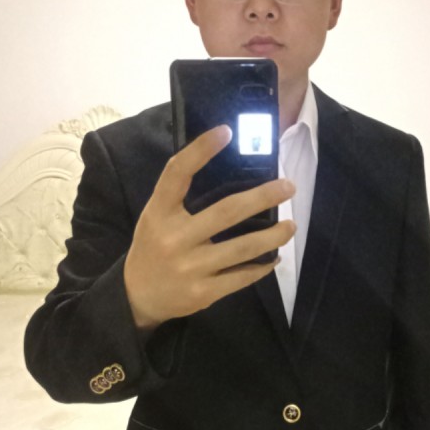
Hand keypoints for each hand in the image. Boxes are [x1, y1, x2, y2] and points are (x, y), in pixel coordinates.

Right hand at [123, 125, 295, 329]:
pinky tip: (274, 257)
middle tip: (288, 187)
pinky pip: (242, 276)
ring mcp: (189, 267)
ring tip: (291, 225)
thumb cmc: (154, 246)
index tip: (226, 131)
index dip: (201, 150)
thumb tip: (232, 171)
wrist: (138, 297)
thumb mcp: (157, 216)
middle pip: (226, 212)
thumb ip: (183, 197)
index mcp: (159, 212)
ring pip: (243, 248)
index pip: (177, 173)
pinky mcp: (203, 293)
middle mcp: (174, 238)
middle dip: (263, 197)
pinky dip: (262, 265)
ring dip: (273, 235)